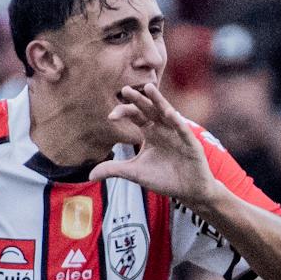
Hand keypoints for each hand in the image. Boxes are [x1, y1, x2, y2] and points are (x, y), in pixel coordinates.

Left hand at [97, 79, 226, 210]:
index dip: (124, 112)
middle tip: (125, 89)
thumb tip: (89, 174)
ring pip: (167, 113)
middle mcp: (163, 128)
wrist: (188, 191)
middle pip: (149, 109)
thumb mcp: (135, 173)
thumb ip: (114, 169)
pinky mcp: (191, 143)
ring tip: (149, 88)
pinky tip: (169, 113)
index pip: (135, 116)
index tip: (110, 116)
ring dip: (159, 101)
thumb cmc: (164, 178)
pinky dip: (177, 121)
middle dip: (138, 100)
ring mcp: (178, 134)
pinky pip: (183, 130)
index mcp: (150, 132)